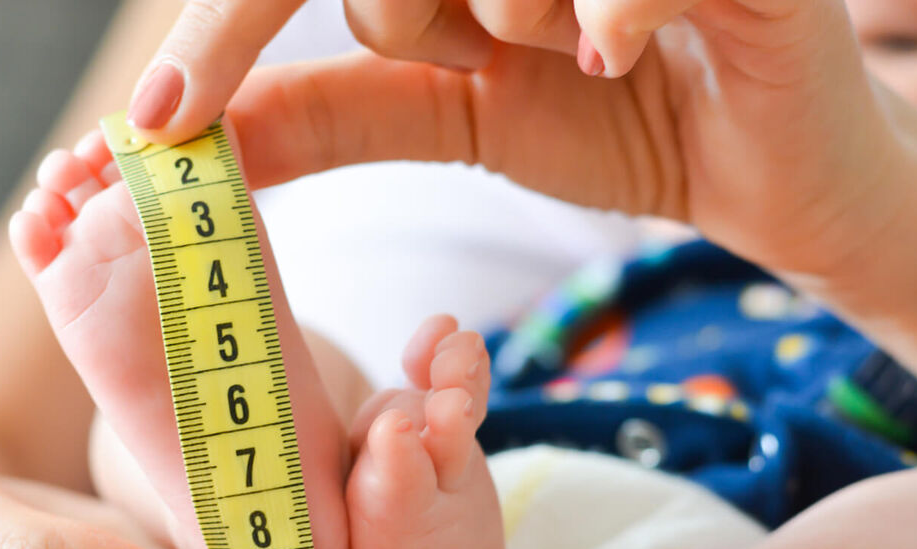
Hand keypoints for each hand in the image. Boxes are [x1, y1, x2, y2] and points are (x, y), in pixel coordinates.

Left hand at [216, 0, 916, 386]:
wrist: (756, 165)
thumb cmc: (608, 124)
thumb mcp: (452, 117)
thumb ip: (330, 113)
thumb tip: (188, 135)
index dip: (226, 31)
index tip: (160, 123)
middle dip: (412, 12)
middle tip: (497, 42)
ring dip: (519, 27)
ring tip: (588, 41)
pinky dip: (604, 18)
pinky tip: (621, 52)